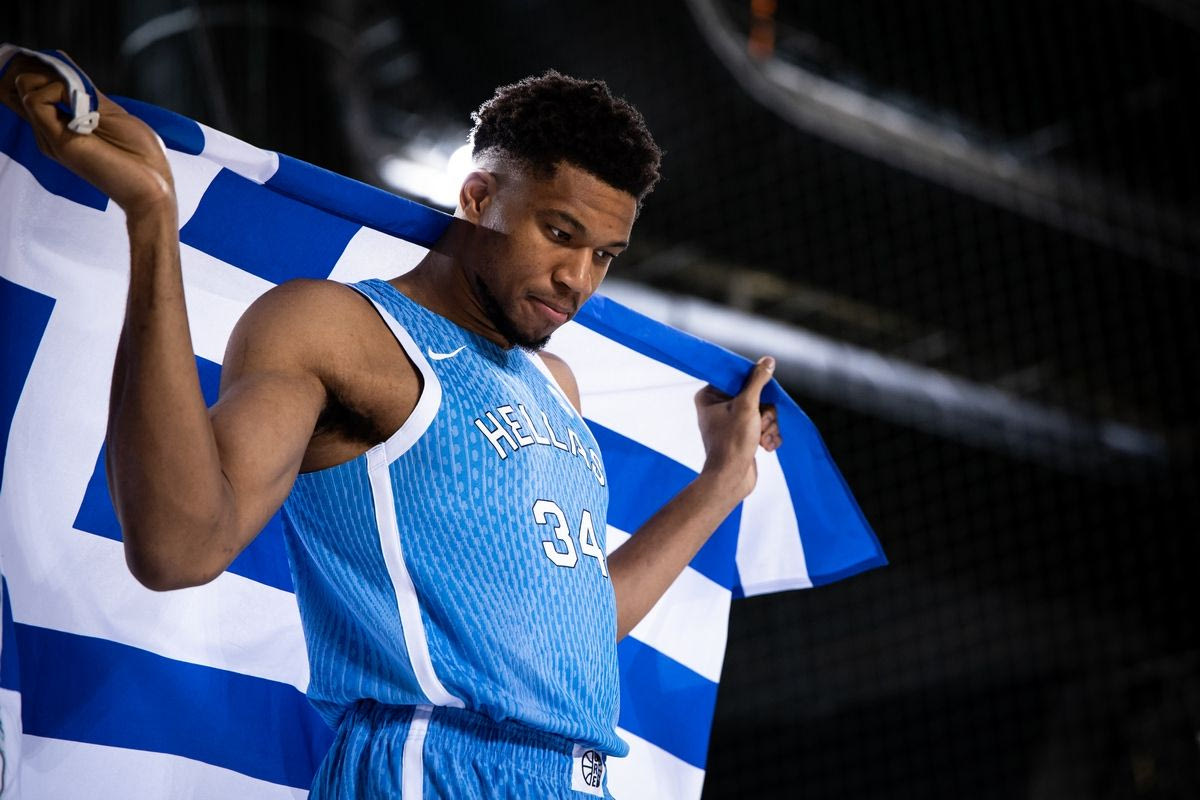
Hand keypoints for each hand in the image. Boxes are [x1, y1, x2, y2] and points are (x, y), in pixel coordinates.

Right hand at [0, 52, 174, 215]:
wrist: (152, 188)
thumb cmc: (140, 156)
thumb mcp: (110, 113)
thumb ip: (85, 93)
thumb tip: (62, 66)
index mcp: (61, 125)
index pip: (32, 89)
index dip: (42, 70)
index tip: (65, 69)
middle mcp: (50, 130)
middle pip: (26, 84)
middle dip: (51, 72)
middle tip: (84, 91)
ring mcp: (50, 136)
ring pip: (27, 87)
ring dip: (59, 83)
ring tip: (90, 106)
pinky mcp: (55, 140)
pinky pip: (36, 99)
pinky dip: (59, 91)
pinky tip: (85, 109)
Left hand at [694, 356, 781, 499]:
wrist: (731, 479)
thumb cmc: (733, 442)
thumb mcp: (748, 406)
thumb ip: (758, 381)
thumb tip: (767, 361)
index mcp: (709, 396)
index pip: (736, 378)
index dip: (753, 386)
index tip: (759, 398)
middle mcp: (717, 408)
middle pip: (755, 396)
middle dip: (765, 413)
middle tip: (761, 424)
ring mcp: (731, 423)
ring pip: (763, 412)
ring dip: (769, 426)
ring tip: (762, 439)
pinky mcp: (743, 436)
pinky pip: (763, 427)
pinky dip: (768, 436)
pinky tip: (766, 447)